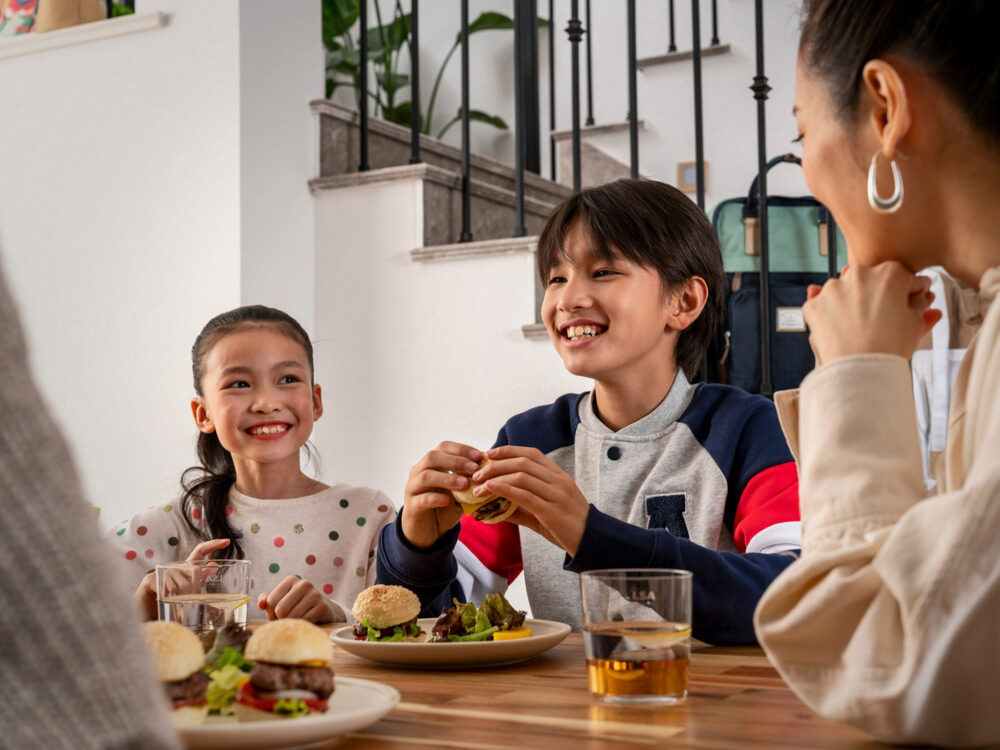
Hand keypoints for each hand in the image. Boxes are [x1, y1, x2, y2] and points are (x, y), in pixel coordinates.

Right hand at [133, 538, 230, 619]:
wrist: (146, 601)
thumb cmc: (171, 592)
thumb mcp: (188, 585)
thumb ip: (201, 577)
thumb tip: (214, 565)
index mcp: (186, 565)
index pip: (201, 550)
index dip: (214, 545)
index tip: (227, 541)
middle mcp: (176, 565)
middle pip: (195, 573)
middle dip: (196, 587)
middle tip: (190, 596)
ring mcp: (163, 572)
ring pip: (184, 586)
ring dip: (183, 598)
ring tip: (178, 603)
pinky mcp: (152, 581)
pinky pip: (170, 592)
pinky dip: (173, 602)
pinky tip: (169, 603)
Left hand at [257, 576, 335, 621]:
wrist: (322, 610)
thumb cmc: (296, 605)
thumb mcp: (281, 600)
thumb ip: (267, 600)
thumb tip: (260, 604)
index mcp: (290, 580)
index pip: (271, 601)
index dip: (271, 614)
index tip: (277, 616)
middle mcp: (303, 584)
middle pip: (280, 610)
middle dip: (281, 619)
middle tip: (287, 619)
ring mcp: (314, 594)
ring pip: (292, 617)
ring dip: (291, 624)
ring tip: (297, 620)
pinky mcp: (322, 606)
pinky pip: (304, 621)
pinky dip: (302, 626)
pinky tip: (306, 622)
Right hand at [401, 442, 481, 548]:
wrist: (429, 532)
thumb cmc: (445, 508)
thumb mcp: (460, 492)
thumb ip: (469, 481)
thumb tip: (489, 470)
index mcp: (431, 464)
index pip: (443, 447)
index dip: (461, 449)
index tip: (479, 456)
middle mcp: (418, 472)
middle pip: (432, 457)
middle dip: (455, 461)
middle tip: (474, 469)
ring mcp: (412, 489)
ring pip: (425, 476)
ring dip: (447, 478)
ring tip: (465, 484)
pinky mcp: (411, 507)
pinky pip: (422, 498)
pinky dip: (436, 498)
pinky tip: (448, 501)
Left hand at [477, 445, 589, 556]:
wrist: (592, 542)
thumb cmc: (567, 525)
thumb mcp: (546, 510)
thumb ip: (522, 505)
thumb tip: (495, 504)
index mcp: (558, 476)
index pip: (532, 454)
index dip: (509, 450)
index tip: (490, 453)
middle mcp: (558, 481)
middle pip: (522, 462)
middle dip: (496, 464)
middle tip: (477, 473)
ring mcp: (557, 494)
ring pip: (522, 476)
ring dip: (496, 478)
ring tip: (478, 486)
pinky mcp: (552, 511)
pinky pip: (525, 496)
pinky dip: (504, 490)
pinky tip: (490, 490)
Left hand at [803, 262, 941, 366]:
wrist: (858, 369)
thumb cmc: (889, 347)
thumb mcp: (915, 324)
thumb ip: (920, 306)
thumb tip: (924, 298)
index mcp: (890, 274)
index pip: (905, 278)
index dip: (910, 292)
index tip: (911, 302)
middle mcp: (859, 274)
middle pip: (873, 281)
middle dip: (879, 295)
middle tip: (884, 316)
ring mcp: (833, 288)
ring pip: (846, 290)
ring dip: (852, 302)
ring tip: (860, 325)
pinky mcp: (814, 304)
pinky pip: (823, 305)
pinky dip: (830, 314)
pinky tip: (841, 329)